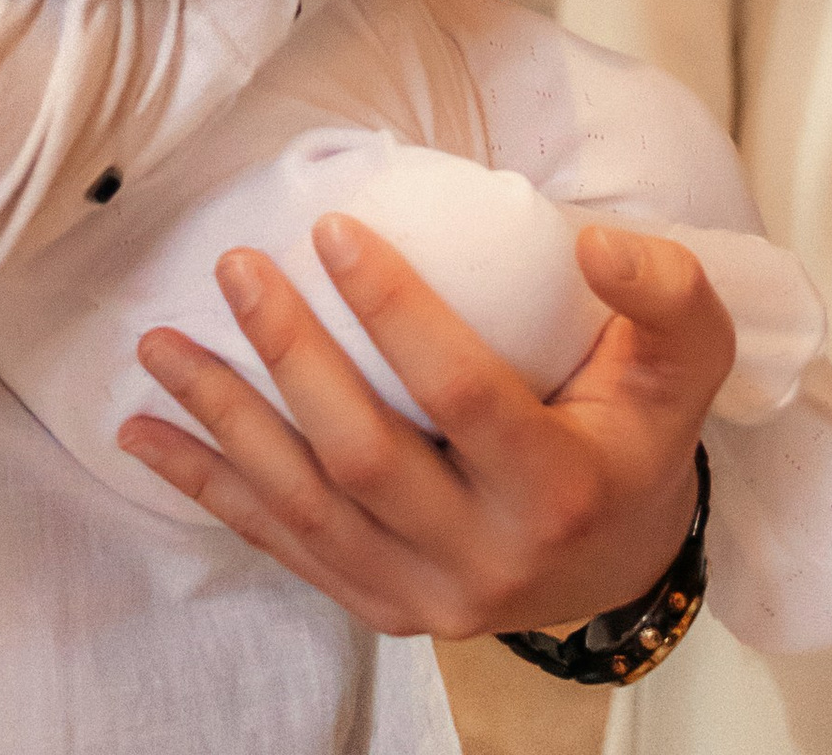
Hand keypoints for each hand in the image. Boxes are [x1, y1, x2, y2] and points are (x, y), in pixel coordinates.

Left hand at [119, 217, 729, 638]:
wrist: (621, 556)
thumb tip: (597, 241)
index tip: (333, 227)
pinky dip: (210, 488)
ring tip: (160, 346)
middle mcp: (486, 558)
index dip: (394, 311)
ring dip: (223, 424)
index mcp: (558, 488)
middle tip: (235, 266)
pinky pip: (283, 546)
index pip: (463, 395)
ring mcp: (426, 593)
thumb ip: (663, 294)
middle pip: (365, 456)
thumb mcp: (685, 359)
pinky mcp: (379, 604)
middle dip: (289, 358)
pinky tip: (146, 438)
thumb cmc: (637, 429)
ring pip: (306, 508)